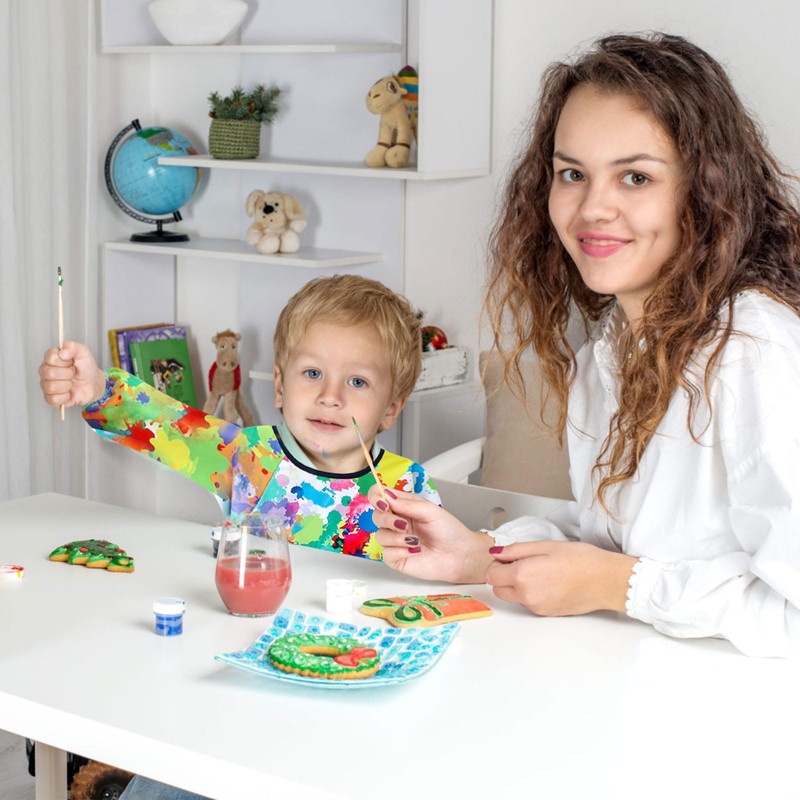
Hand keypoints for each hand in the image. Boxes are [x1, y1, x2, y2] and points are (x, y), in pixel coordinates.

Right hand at [38, 341, 105, 410]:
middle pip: (50, 373)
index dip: (65, 361)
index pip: (51, 358)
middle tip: (73, 373)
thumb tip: (63, 351)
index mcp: (51, 358)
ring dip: (67, 385)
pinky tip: (69, 392)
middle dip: (68, 374)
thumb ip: (73, 347)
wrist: (93, 384)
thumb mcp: (83, 353)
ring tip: (71, 382)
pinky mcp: (50, 398)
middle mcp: (45, 370)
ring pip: (51, 387)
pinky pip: (54, 399)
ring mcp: (46, 384)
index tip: (72, 362)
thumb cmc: (86, 368)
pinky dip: (66, 396)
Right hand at [367, 486, 494, 583]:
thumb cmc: (450, 531)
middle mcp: (397, 522)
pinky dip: (400, 551)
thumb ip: (407, 504)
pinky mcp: (396, 558)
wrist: (460, 555)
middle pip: (376, 516)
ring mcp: (395, 541)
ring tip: (415, 541)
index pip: (380, 496)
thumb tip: (386, 496)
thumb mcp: (430, 511)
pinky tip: (415, 551)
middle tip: (404, 525)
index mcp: (403, 506)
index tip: (383, 503)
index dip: (376, 497)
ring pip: (380, 536)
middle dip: (387, 520)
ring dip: (397, 538)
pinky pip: (386, 554)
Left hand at [485, 541, 637, 615]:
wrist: (605, 580)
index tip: (507, 558)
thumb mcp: (545, 545)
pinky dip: (531, 594)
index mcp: (523, 575)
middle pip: (498, 589)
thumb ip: (515, 550)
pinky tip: (548, 583)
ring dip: (516, 586)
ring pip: (513, 597)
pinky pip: (528, 603)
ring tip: (540, 572)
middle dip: (503, 577)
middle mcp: (526, 595)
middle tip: (522, 564)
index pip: (491, 575)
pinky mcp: (546, 614)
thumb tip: (496, 554)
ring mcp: (536, 607)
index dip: (497, 564)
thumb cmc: (580, 560)